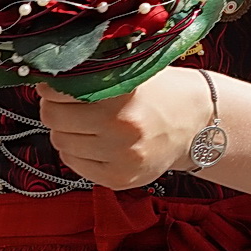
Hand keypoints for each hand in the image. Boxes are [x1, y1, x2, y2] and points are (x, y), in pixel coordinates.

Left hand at [38, 65, 213, 190]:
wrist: (198, 125)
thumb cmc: (164, 93)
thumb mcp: (136, 72)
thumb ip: (98, 72)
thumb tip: (52, 73)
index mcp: (124, 96)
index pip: (60, 93)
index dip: (51, 87)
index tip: (53, 83)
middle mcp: (121, 129)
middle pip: (55, 118)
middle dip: (55, 108)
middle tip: (65, 102)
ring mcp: (120, 158)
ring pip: (61, 142)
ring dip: (65, 130)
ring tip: (84, 121)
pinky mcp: (118, 179)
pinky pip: (74, 163)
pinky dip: (77, 151)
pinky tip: (94, 140)